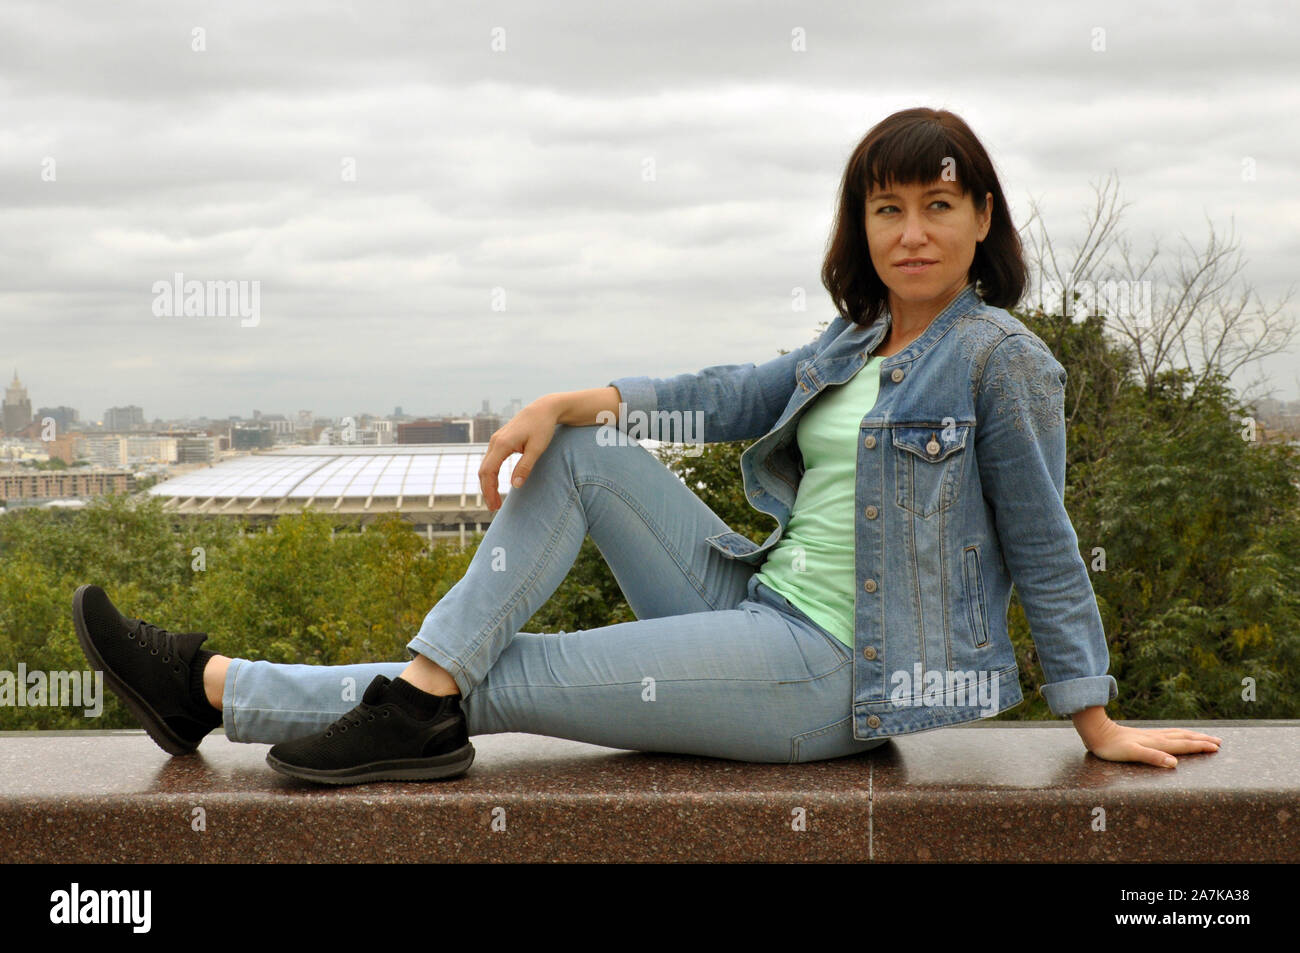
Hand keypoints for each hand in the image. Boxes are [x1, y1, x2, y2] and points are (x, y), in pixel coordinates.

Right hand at [477, 398, 560, 510]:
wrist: (543, 409)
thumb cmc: (542, 427)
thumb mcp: (537, 449)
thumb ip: (525, 467)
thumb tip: (515, 486)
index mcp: (502, 444)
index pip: (488, 472)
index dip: (489, 490)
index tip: (494, 506)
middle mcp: (495, 442)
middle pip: (483, 471)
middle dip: (487, 491)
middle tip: (494, 508)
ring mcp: (496, 440)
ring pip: (485, 466)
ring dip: (488, 484)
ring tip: (495, 500)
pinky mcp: (500, 441)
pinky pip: (490, 461)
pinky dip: (490, 475)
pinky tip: (496, 485)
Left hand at [1074, 710, 1220, 767]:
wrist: (1097, 732)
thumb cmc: (1112, 747)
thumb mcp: (1131, 754)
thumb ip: (1153, 757)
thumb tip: (1174, 763)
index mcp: (1157, 743)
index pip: (1184, 744)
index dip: (1200, 746)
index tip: (1216, 747)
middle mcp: (1157, 737)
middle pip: (1184, 737)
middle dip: (1202, 739)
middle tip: (1219, 741)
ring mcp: (1151, 735)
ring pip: (1177, 734)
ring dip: (1192, 735)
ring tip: (1204, 736)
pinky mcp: (1144, 735)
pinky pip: (1168, 733)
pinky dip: (1179, 734)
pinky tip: (1176, 735)